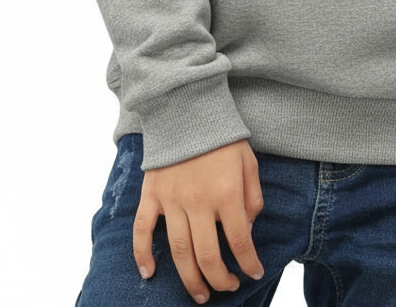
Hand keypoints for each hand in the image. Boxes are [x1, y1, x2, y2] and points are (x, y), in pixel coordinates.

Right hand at [133, 138, 265, 303]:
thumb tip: (247, 230)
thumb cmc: (222, 136)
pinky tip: (149, 273)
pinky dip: (142, 254)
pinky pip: (142, 230)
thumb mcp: (248, 162)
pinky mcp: (151, 194)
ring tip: (200, 294)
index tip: (253, 273)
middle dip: (219, 280)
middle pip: (207, 255)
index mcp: (226, 192)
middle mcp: (198, 201)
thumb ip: (252, 198)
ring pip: (178, 251)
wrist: (189, 107)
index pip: (240, 241)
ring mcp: (171, 199)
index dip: (248, 263)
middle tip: (225, 289)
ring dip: (189, 279)